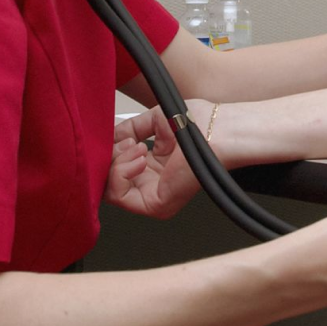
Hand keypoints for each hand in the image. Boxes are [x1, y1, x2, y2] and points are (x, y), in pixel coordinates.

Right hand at [105, 103, 210, 218]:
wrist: (218, 131)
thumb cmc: (200, 124)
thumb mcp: (154, 121)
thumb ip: (127, 130)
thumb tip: (108, 136)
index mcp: (153, 167)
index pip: (116, 168)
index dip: (110, 151)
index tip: (117, 136)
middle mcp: (152, 183)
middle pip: (109, 180)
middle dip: (112, 156)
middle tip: (128, 142)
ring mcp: (153, 196)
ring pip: (109, 189)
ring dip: (117, 163)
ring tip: (137, 148)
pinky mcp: (156, 204)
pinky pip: (119, 195)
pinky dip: (121, 172)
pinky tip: (140, 157)